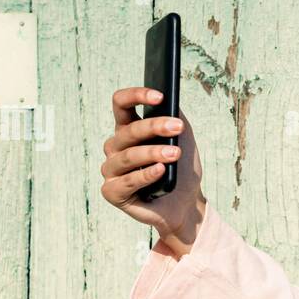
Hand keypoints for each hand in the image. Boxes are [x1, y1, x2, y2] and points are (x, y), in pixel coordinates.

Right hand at [101, 87, 206, 256]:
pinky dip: (145, 175)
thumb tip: (170, 102)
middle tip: (178, 127)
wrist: (186, 203)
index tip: (159, 95)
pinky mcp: (112, 193)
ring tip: (175, 153)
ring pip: (127, 156)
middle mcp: (115, 148)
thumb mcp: (183, 139)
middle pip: (128, 131)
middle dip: (154, 127)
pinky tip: (161, 171)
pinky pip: (126, 182)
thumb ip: (175, 118)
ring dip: (153, 152)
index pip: (121, 104)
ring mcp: (111, 170)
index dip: (136, 95)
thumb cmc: (181, 169)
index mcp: (127, 130)